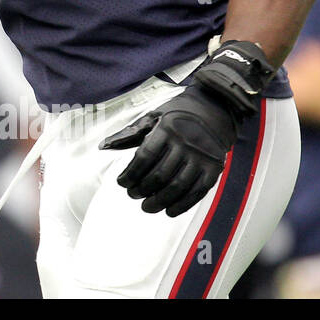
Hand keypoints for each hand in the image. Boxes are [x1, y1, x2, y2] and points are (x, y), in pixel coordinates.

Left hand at [100, 82, 240, 216]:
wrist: (215, 108)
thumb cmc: (177, 113)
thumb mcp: (152, 116)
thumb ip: (130, 133)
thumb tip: (104, 146)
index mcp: (166, 129)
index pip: (144, 158)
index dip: (130, 174)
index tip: (122, 183)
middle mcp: (185, 143)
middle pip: (160, 175)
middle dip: (142, 190)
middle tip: (133, 195)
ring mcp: (202, 156)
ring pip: (178, 186)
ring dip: (159, 201)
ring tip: (147, 206)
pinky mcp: (215, 167)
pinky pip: (198, 192)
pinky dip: (183, 205)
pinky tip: (169, 210)